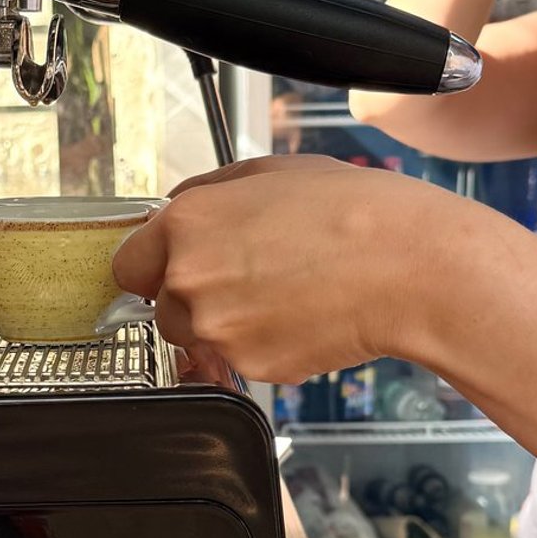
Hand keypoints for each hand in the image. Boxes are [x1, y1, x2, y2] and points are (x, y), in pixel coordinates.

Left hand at [112, 157, 449, 383]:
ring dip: (227, 325)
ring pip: (199, 340)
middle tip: (252, 278)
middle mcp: (190, 280)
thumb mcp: (272, 171)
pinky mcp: (252, 366)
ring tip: (285, 296)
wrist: (409, 268)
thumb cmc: (355, 212)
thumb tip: (176, 209)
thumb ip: (209, 192)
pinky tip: (303, 317)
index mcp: (187, 224)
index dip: (156, 265)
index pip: (127, 264)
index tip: (176, 266)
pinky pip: (240, 362)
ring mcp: (218, 330)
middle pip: (162, 308)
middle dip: (196, 298)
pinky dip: (263, 347)